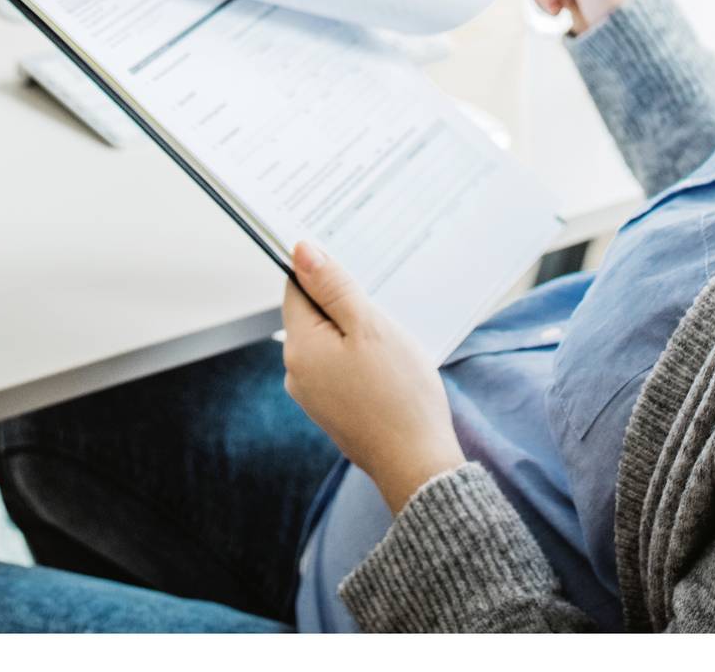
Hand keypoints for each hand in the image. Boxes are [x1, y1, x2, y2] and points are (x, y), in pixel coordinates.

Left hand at [280, 243, 463, 513]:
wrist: (417, 464)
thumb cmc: (399, 395)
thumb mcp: (370, 328)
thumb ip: (333, 288)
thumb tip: (300, 251)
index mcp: (299, 346)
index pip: (297, 288)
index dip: (324, 271)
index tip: (355, 266)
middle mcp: (297, 372)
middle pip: (313, 314)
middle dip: (345, 303)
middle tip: (384, 303)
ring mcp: (314, 394)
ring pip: (330, 341)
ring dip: (356, 331)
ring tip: (391, 338)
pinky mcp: (334, 409)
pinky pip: (340, 367)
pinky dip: (360, 357)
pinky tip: (388, 364)